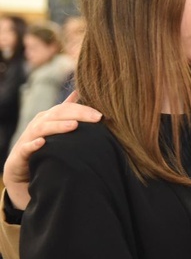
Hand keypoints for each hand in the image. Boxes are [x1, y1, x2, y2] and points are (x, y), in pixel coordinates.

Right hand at [3, 92, 102, 209]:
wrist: (21, 167)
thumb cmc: (45, 146)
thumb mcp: (57, 127)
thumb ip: (68, 111)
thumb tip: (79, 91)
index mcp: (49, 116)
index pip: (68, 108)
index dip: (84, 109)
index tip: (101, 114)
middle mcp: (39, 123)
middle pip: (58, 113)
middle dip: (78, 114)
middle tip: (97, 117)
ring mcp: (29, 137)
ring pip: (43, 127)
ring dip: (58, 126)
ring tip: (74, 125)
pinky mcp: (21, 152)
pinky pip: (26, 147)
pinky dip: (34, 144)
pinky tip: (43, 142)